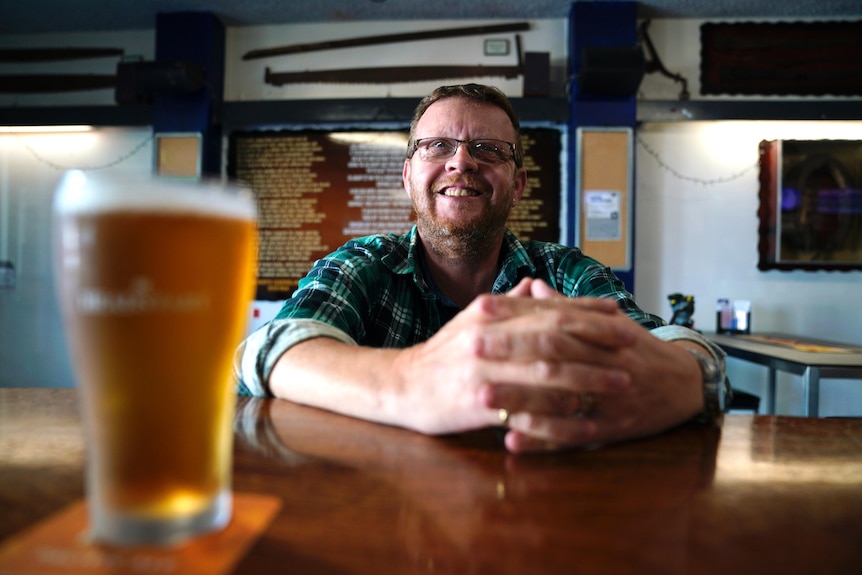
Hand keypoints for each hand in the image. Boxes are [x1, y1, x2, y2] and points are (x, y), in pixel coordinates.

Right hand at [393, 278, 639, 434]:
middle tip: (630, 345)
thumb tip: (536, 285)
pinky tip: (587, 415)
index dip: (586, 310)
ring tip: (621, 381)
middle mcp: (488, 335)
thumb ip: (508, 303)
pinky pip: (530, 407)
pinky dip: (562, 411)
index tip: (618, 314)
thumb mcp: (472, 320)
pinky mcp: (480, 402)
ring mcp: (484, 369)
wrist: (403, 385)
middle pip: (554, 334)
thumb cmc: (444, 353)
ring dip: (590, 376)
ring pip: (548, 370)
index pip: (548, 306)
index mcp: (490, 311)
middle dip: (597, 340)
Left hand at [475, 279, 704, 452]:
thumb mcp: (609, 323)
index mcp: (601, 332)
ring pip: (559, 399)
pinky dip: (542, 440)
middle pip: (552, 356)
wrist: (685, 384)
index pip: (553, 319)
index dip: (517, 315)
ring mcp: (608, 398)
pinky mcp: (611, 430)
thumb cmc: (638, 350)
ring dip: (518, 400)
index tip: (480, 309)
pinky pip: (573, 437)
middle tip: (470, 350)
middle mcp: (605, 363)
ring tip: (480, 398)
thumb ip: (568, 307)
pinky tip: (512, 440)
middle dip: (510, 354)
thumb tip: (531, 286)